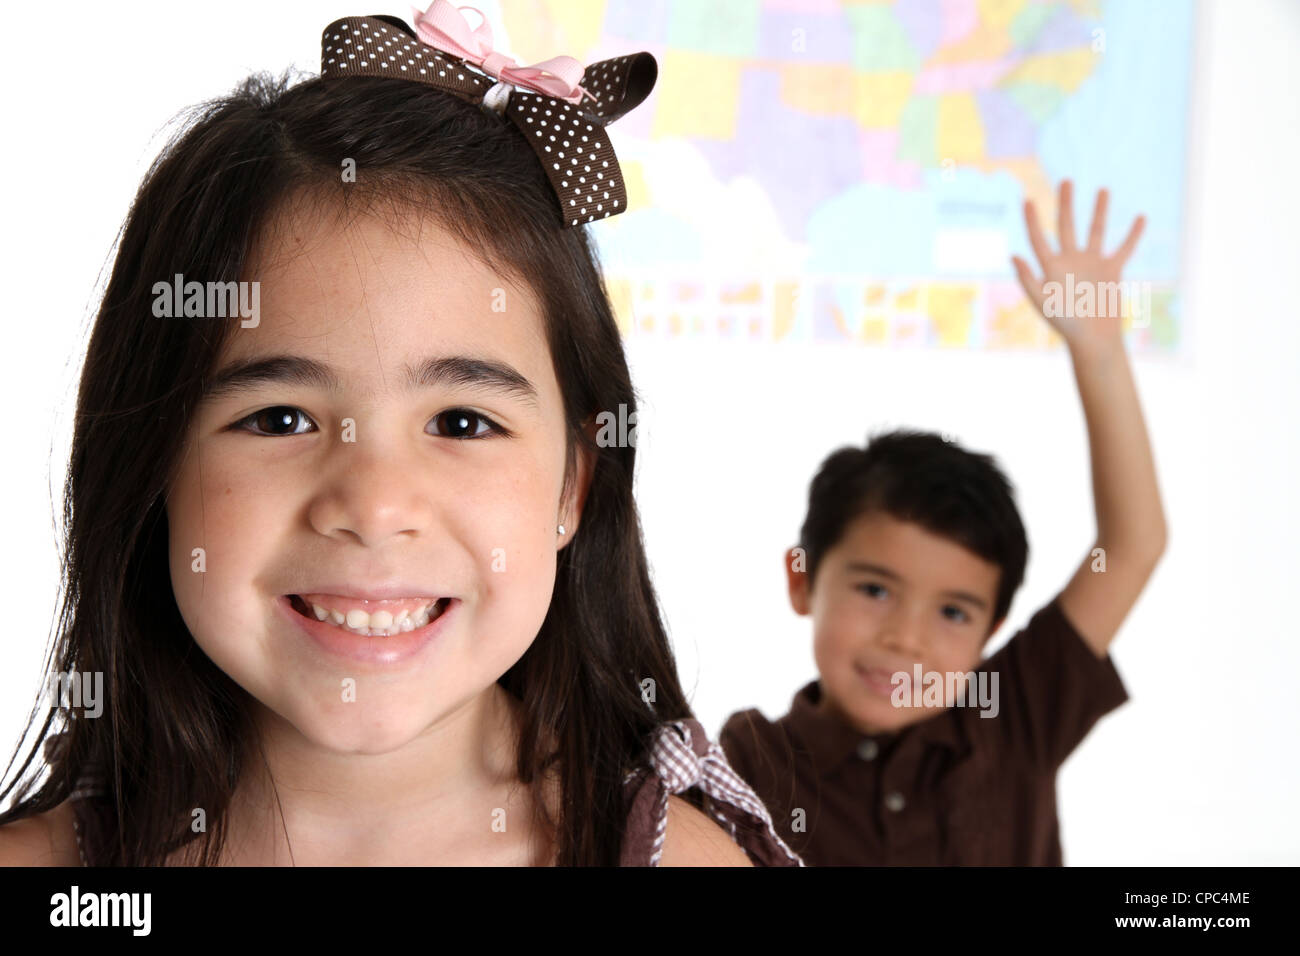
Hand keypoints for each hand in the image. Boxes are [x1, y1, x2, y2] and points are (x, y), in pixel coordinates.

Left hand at [1011, 180, 1144, 356]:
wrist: (1093, 339)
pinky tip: (1141, 217)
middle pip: (1067, 226)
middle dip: (1066, 204)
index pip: (1038, 238)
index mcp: (1051, 267)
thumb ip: (1027, 278)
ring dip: (1099, 211)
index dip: (1032, 220)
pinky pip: (1124, 248)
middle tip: (1066, 181)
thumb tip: (1014, 255)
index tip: (1027, 199)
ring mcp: (1092, 264)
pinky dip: (1133, 234)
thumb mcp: (1043, 301)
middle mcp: (1071, 261)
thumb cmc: (1065, 324)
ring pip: (1096, 231)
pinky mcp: (1112, 270)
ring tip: (1103, 190)